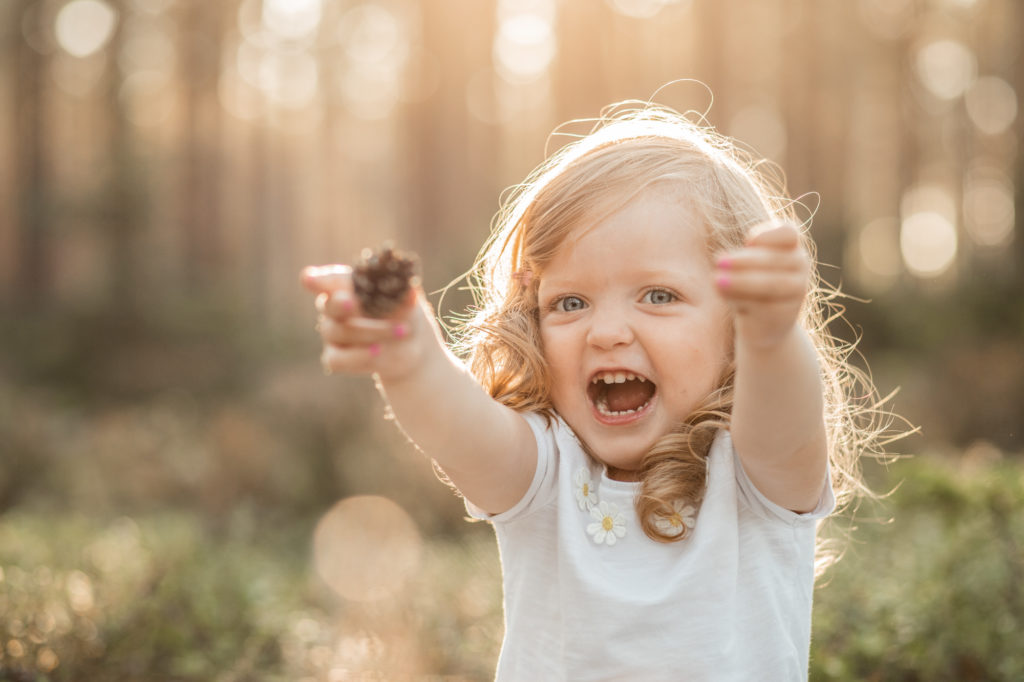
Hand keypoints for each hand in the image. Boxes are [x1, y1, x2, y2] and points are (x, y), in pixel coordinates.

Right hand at [301, 264, 430, 381]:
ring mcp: (332, 334)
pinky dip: (359, 356)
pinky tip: (379, 351)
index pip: (325, 281)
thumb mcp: (407, 301)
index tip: (309, 279)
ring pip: (339, 332)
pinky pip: (337, 360)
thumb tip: (411, 292)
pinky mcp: (335, 358)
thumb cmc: (403, 313)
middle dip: (339, 304)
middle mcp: (333, 308)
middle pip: (330, 306)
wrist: (410, 346)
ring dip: (371, 331)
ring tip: (402, 331)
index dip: (315, 280)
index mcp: (346, 286)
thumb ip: (404, 296)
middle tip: (352, 302)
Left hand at [714, 222, 810, 348]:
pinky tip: (724, 295)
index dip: (767, 234)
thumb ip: (739, 259)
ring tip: (716, 280)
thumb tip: (721, 260)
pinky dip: (739, 299)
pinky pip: (761, 306)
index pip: (788, 233)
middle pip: (773, 259)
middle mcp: (800, 267)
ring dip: (741, 280)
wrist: (764, 325)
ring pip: (770, 284)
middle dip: (744, 260)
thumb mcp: (745, 266)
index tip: (747, 242)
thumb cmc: (751, 284)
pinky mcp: (783, 316)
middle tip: (718, 261)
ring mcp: (795, 293)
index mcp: (791, 247)